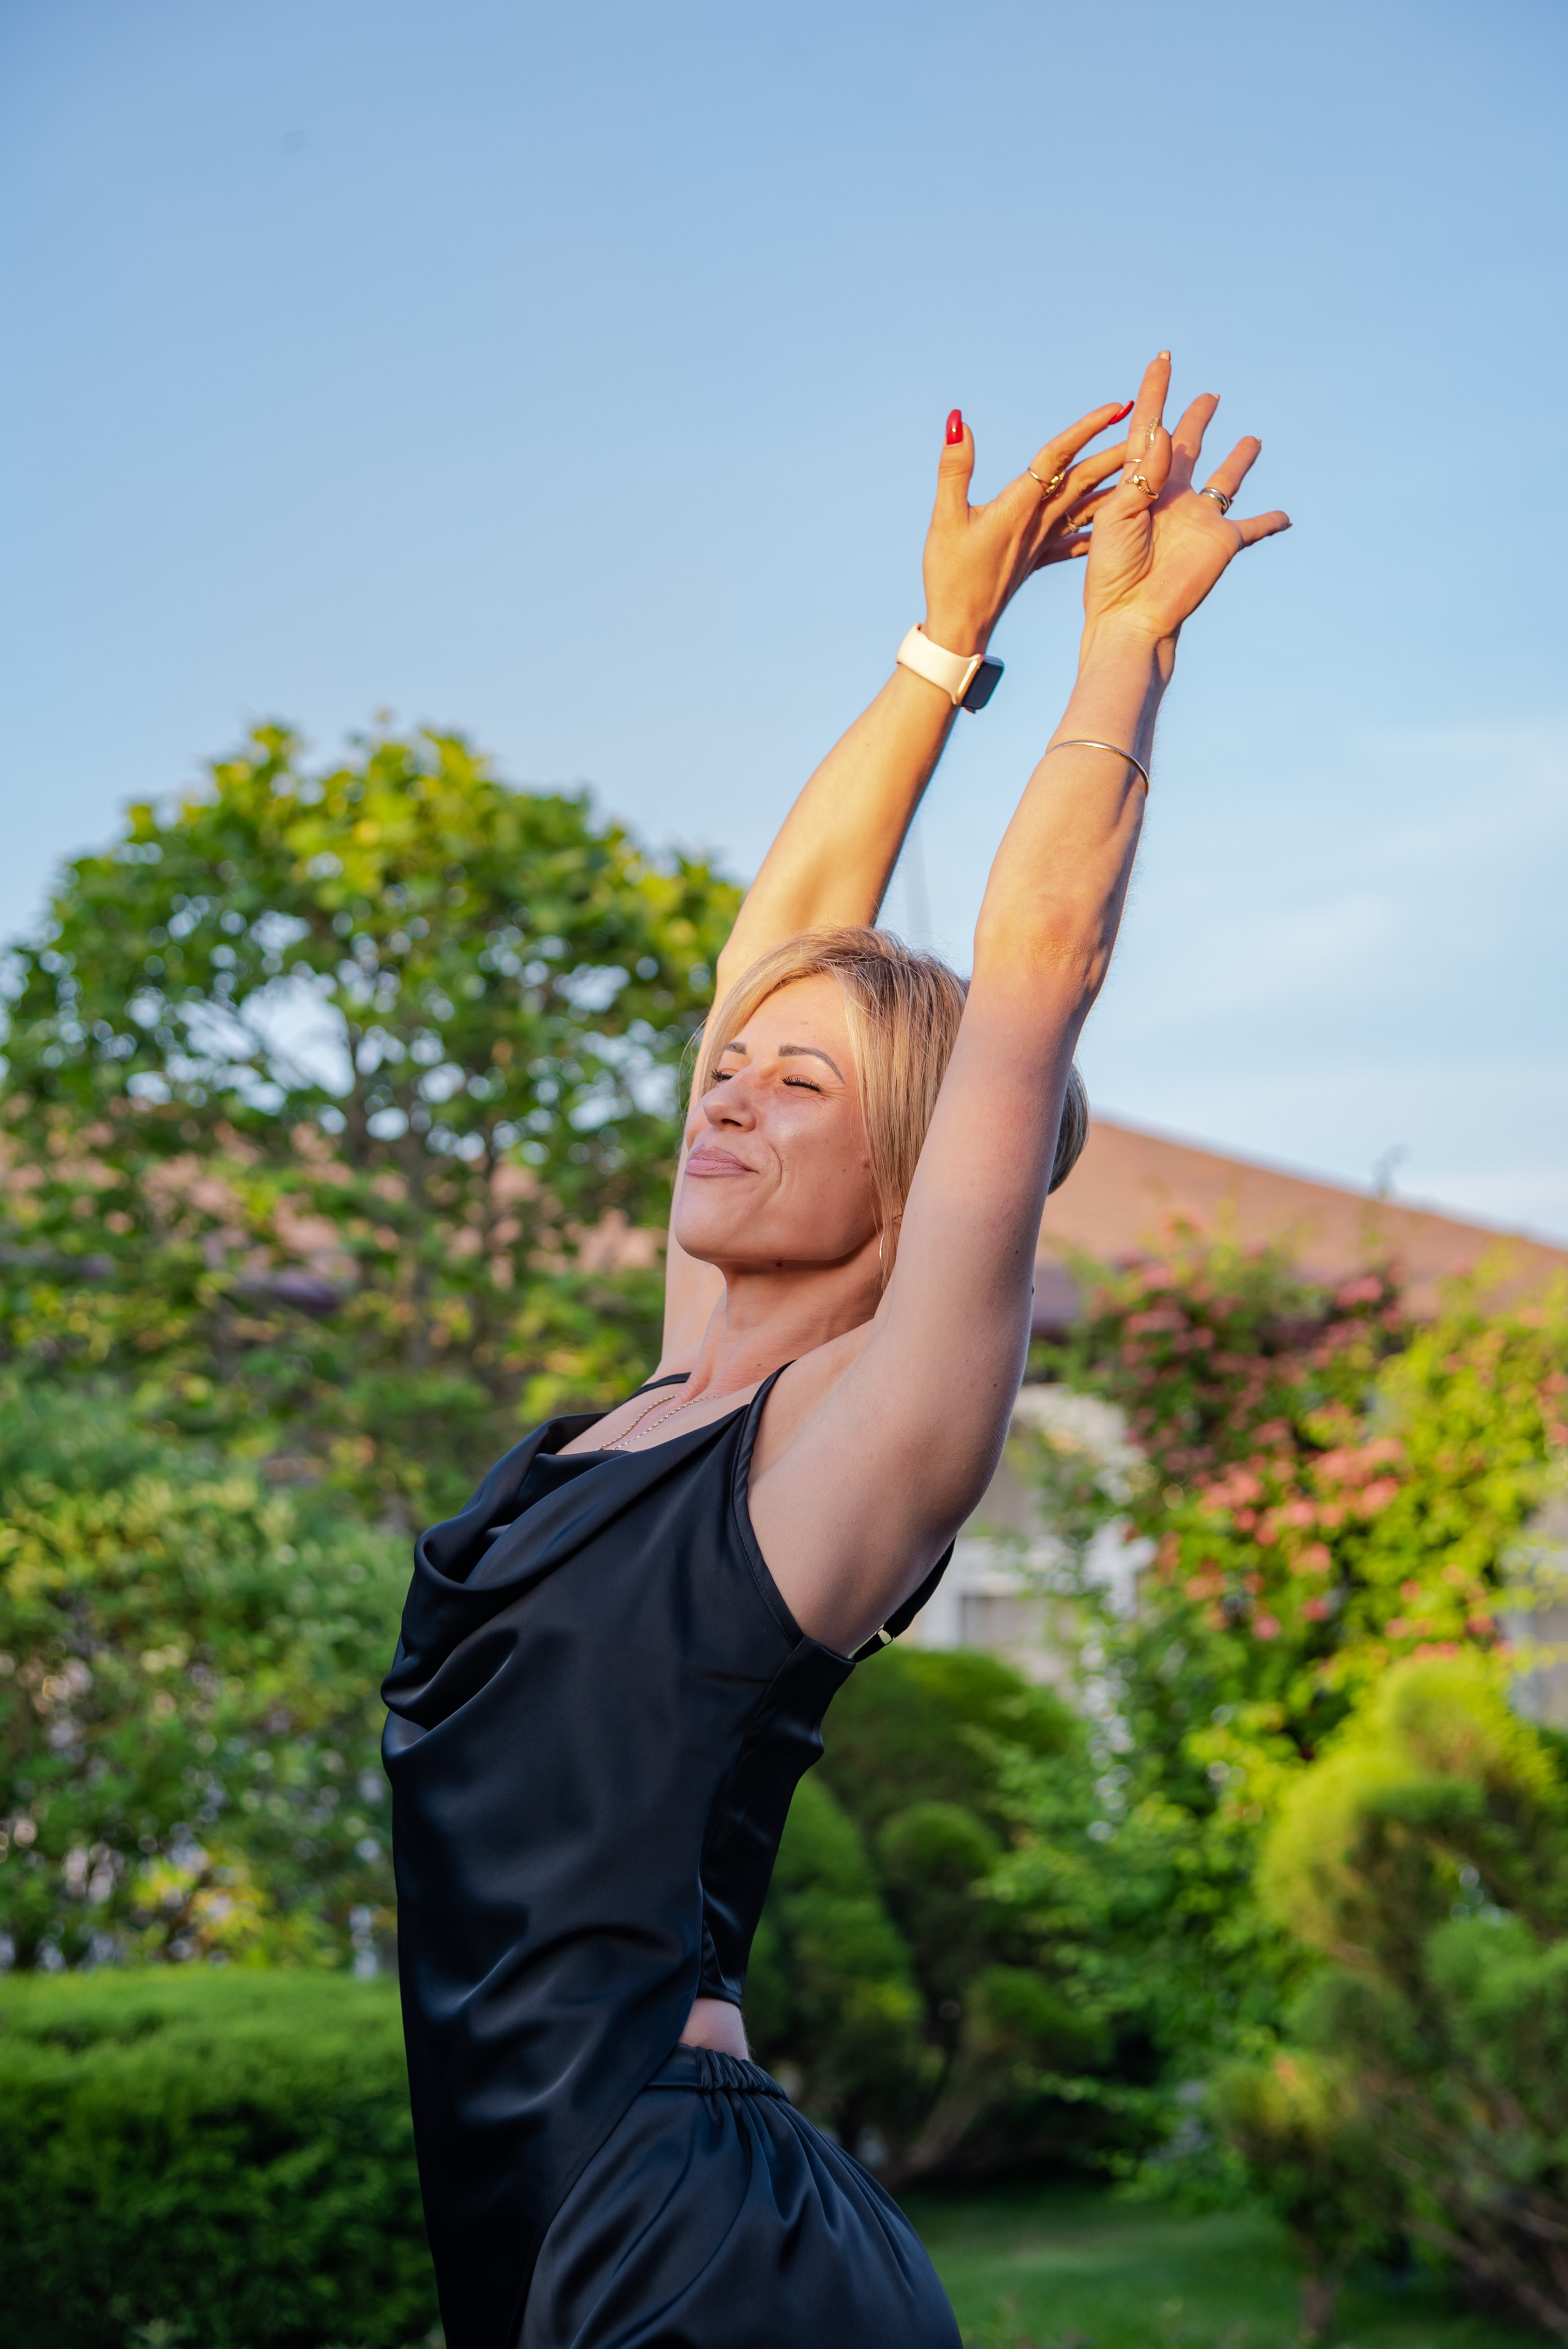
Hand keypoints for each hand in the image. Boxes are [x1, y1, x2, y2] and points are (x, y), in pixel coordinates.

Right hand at [921, 400, 1133, 657]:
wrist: (961, 630)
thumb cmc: (949, 576)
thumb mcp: (945, 519)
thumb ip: (954, 469)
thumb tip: (960, 422)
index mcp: (1020, 506)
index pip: (1060, 457)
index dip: (1087, 429)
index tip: (1116, 408)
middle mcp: (1040, 521)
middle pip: (1084, 477)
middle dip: (1116, 450)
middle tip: (1148, 423)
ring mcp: (1043, 542)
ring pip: (1086, 505)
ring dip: (1114, 483)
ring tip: (1140, 464)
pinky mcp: (1039, 558)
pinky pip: (1076, 538)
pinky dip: (1096, 523)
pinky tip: (1114, 519)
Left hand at [1081, 352, 1289, 648]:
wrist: (1130, 615)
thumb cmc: (1112, 570)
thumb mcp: (1119, 516)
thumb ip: (1143, 475)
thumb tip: (1163, 432)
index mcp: (1140, 483)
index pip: (1150, 427)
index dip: (1156, 391)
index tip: (1162, 357)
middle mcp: (1172, 495)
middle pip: (1189, 446)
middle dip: (1197, 419)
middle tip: (1208, 395)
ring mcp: (1199, 518)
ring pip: (1226, 480)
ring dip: (1239, 460)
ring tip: (1252, 440)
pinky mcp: (1222, 542)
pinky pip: (1253, 527)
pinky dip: (1271, 522)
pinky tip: (1286, 517)